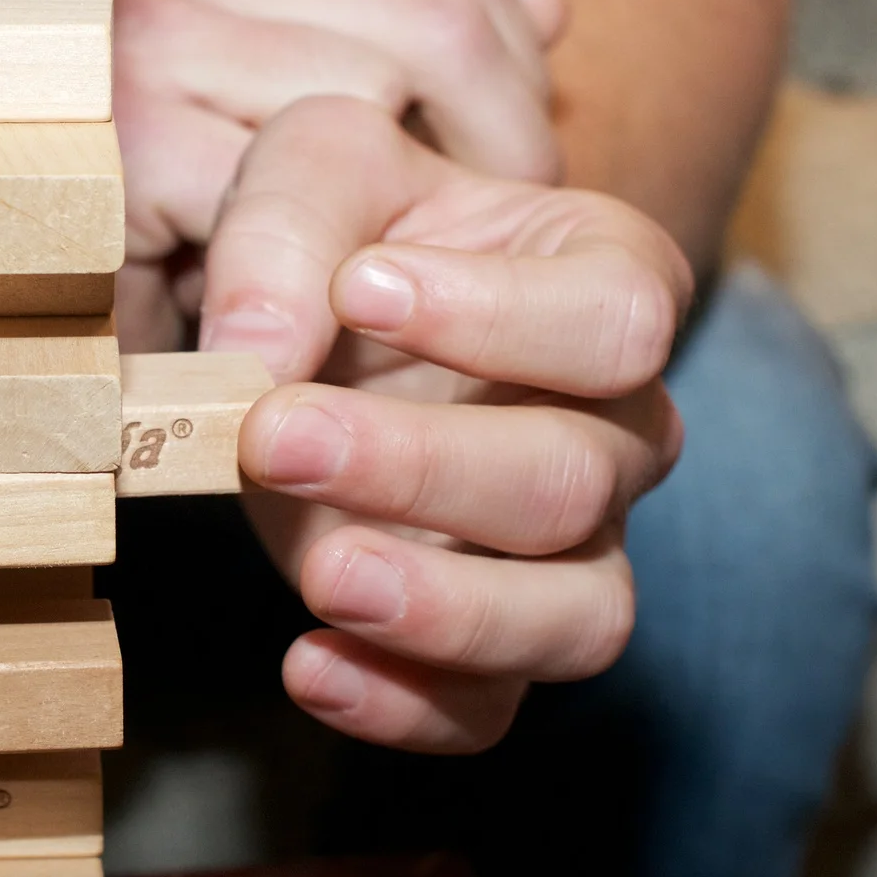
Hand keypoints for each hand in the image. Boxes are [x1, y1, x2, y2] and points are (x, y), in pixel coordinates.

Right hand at [114, 0, 566, 350]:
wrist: (59, 342)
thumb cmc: (222, 245)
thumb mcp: (354, 137)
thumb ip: (443, 61)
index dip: (518, 86)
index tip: (512, 180)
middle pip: (442, 24)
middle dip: (497, 148)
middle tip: (482, 250)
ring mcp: (146, 37)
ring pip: (383, 99)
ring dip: (427, 212)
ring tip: (408, 283)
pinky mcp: (127, 136)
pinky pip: (302, 187)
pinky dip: (339, 264)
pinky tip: (336, 318)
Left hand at [206, 96, 691, 752]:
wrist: (312, 327)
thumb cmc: (343, 231)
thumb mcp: (309, 168)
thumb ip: (287, 227)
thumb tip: (259, 344)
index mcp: (607, 285)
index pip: (617, 317)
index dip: (498, 316)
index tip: (356, 288)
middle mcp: (618, 428)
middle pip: (578, 475)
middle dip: (423, 466)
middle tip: (278, 436)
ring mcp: (570, 550)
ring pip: (579, 616)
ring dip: (448, 608)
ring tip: (324, 574)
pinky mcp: (490, 644)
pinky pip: (487, 708)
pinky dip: (401, 702)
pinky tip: (307, 664)